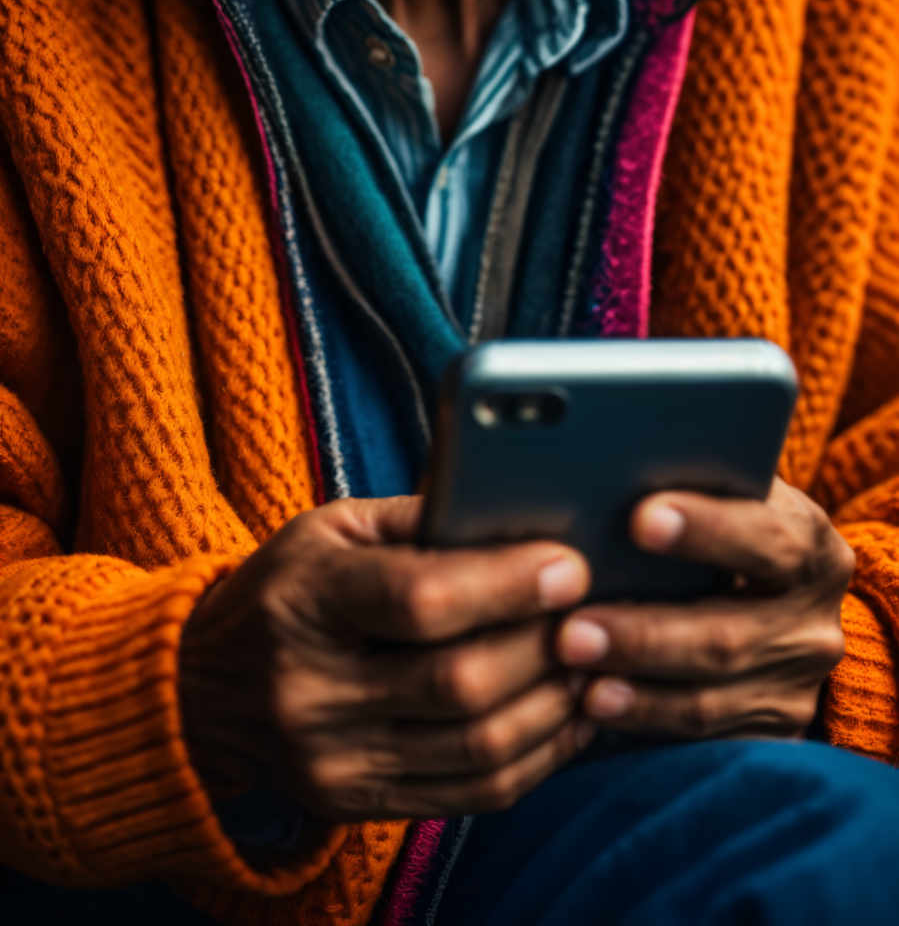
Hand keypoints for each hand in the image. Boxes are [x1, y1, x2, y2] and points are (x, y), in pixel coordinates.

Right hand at [178, 494, 592, 821]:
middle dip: (545, 647)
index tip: (569, 565)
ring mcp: (333, 762)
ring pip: (476, 748)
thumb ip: (420, 519)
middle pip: (459, 683)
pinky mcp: (358, 807)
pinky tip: (569, 717)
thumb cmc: (290, 588)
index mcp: (303, 601)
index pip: (418, 599)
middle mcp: (310, 692)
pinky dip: (537, 757)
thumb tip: (524, 510)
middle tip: (598, 613)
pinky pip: (471, 795)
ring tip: (595, 661)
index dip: (505, 584)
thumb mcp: (331, 530)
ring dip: (555, 705)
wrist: (204, 689)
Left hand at [555, 477, 853, 741]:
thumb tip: (606, 471)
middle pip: (728, 637)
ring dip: (636, 695)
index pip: (769, 539)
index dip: (708, 529)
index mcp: (812, 549)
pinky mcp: (768, 739)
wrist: (774, 604)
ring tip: (575, 683)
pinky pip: (702, 745)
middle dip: (645, 636)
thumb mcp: (732, 502)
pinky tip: (595, 715)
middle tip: (572, 632)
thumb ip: (694, 488)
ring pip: (710, 702)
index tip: (640, 519)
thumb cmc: (724, 531)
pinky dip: (644, 729)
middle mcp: (813, 625)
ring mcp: (795, 691)